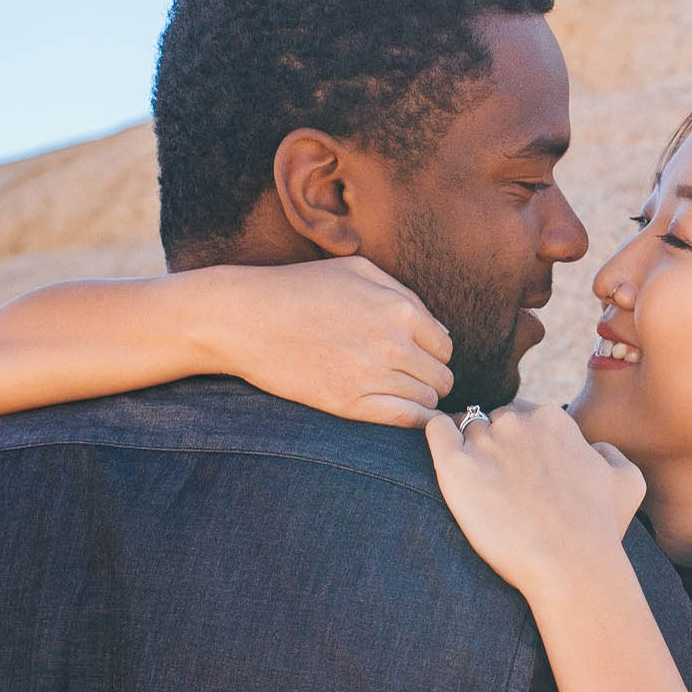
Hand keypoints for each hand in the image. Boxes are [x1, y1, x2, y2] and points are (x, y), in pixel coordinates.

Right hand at [213, 257, 454, 427]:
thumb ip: (404, 295)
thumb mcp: (358, 271)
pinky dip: (412, 421)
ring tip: (395, 392)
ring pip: (426, 401)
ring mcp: (372, 376)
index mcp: (400, 309)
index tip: (414, 357)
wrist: (246, 318)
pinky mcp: (349, 404)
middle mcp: (393, 344)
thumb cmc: (300, 288)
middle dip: (429, 379)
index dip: (432, 354)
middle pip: (441, 377)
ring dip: (417, 399)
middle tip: (406, 378)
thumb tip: (437, 329)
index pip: (444, 347)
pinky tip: (400, 414)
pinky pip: (405, 420)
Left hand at [423, 402, 646, 599]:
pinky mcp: (456, 466)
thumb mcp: (628, 482)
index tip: (524, 472)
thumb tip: (593, 449)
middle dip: (497, 444)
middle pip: (495, 420)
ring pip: (466, 427)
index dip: (524, 443)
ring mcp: (485, 442)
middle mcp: (518, 422)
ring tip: (476, 482)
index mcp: (553, 419)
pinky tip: (448, 461)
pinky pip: (435, 431)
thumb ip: (611, 453)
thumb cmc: (600, 529)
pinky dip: (438, 437)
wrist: (571, 564)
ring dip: (470, 448)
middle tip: (501, 482)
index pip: (526, 415)